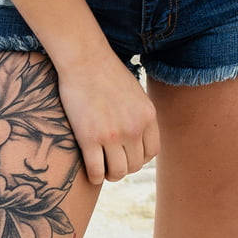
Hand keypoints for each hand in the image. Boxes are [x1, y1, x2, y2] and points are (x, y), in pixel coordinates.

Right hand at [55, 50, 158, 185]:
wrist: (85, 60)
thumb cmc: (107, 73)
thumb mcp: (135, 93)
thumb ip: (139, 115)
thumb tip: (137, 135)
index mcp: (147, 116)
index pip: (152, 152)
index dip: (140, 158)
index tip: (128, 155)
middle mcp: (134, 128)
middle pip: (135, 164)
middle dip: (125, 167)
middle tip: (112, 162)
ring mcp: (112, 134)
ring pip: (118, 172)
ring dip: (111, 175)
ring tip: (104, 170)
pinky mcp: (89, 138)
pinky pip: (96, 171)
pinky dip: (95, 177)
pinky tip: (91, 172)